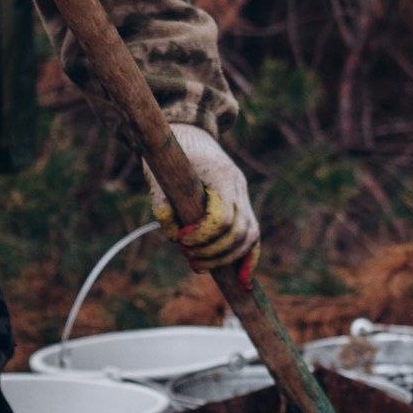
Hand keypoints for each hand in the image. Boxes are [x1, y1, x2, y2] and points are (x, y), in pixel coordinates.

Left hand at [149, 124, 258, 276]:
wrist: (189, 131)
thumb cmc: (172, 151)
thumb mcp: (159, 173)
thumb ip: (163, 205)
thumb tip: (175, 237)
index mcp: (221, 176)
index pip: (223, 218)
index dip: (202, 236)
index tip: (182, 239)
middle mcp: (239, 186)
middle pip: (239, 233)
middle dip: (213, 252)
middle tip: (187, 256)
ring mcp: (244, 196)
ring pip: (250, 237)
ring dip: (226, 259)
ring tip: (198, 265)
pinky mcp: (242, 205)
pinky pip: (253, 236)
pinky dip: (248, 259)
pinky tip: (242, 281)